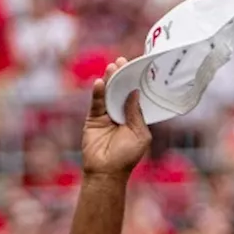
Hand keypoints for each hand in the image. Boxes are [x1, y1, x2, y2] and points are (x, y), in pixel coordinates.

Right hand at [81, 58, 151, 178]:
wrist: (106, 172)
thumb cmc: (126, 157)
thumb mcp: (140, 134)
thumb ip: (137, 113)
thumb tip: (134, 93)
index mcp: (134, 118)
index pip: (134, 96)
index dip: (135, 82)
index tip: (136, 68)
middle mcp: (120, 114)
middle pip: (120, 91)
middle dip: (122, 76)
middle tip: (122, 61)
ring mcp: (106, 115)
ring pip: (108, 94)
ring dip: (110, 80)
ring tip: (111, 67)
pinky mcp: (93, 119)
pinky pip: (96, 103)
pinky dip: (98, 93)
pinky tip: (100, 83)